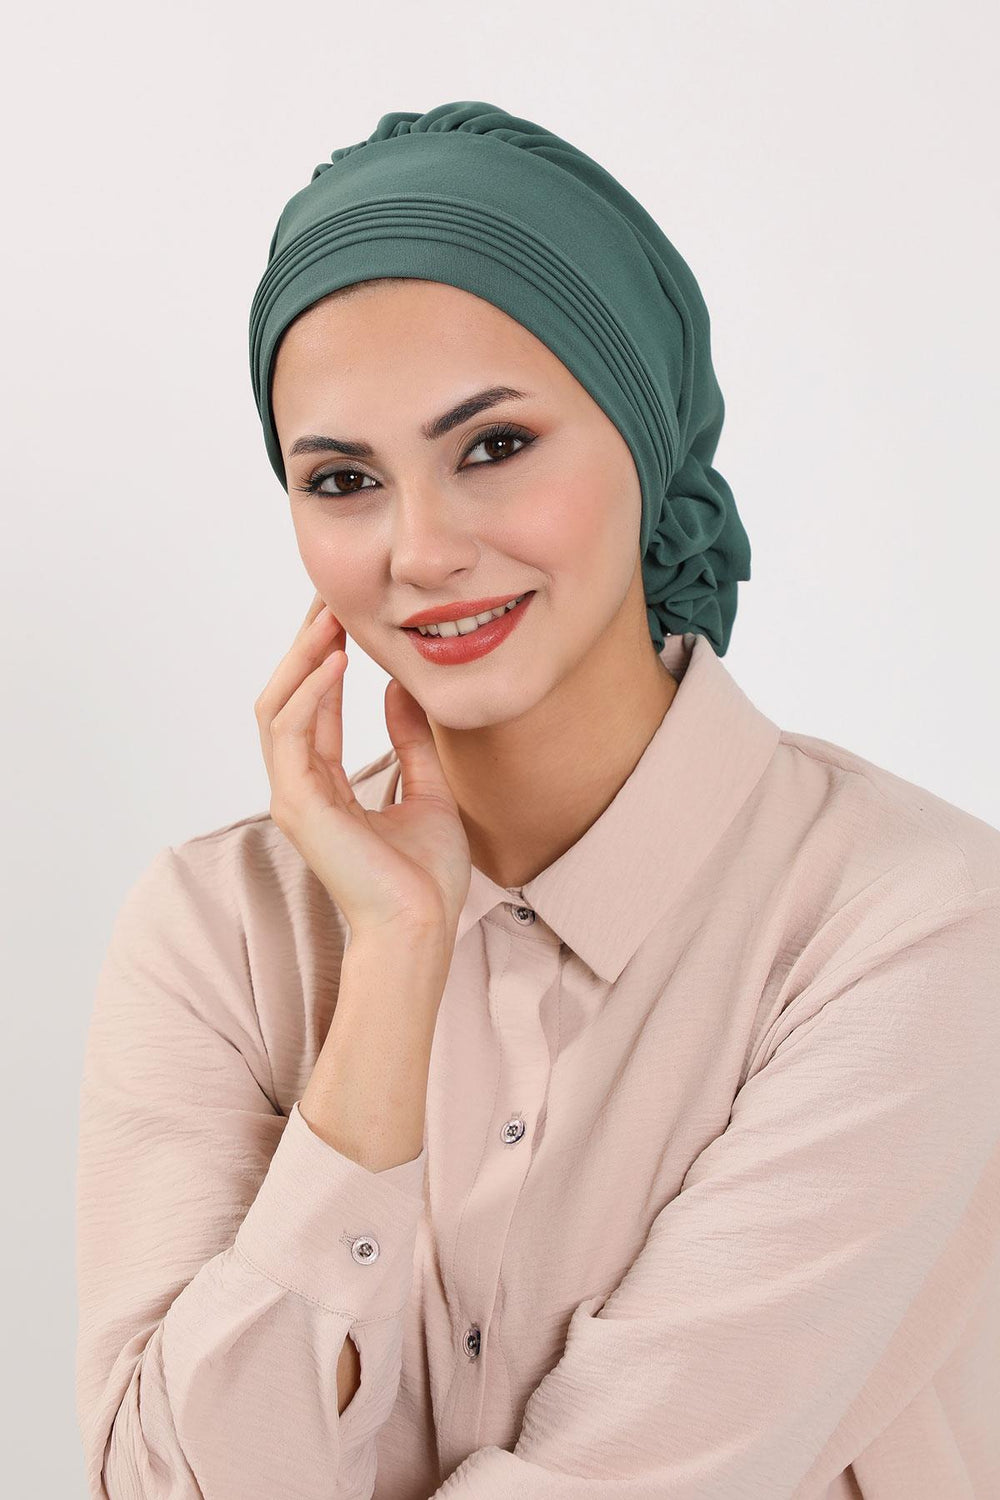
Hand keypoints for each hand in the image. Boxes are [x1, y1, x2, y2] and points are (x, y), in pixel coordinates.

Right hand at [255, 591, 471, 940]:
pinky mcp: (297, 805)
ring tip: (330, 618)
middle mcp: (300, 787)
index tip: (345, 615)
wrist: (421, 927)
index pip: (314, 706)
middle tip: (330, 597)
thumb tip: (404, 689)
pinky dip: (309, 692)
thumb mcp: (428, 790)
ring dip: (302, 658)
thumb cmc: (424, 878)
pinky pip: (290, 732)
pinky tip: (334, 661)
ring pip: (278, 707)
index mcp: (324, 786)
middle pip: (288, 697)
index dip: (325, 658)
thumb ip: (412, 742)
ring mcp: (293, 796)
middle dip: (307, 644)